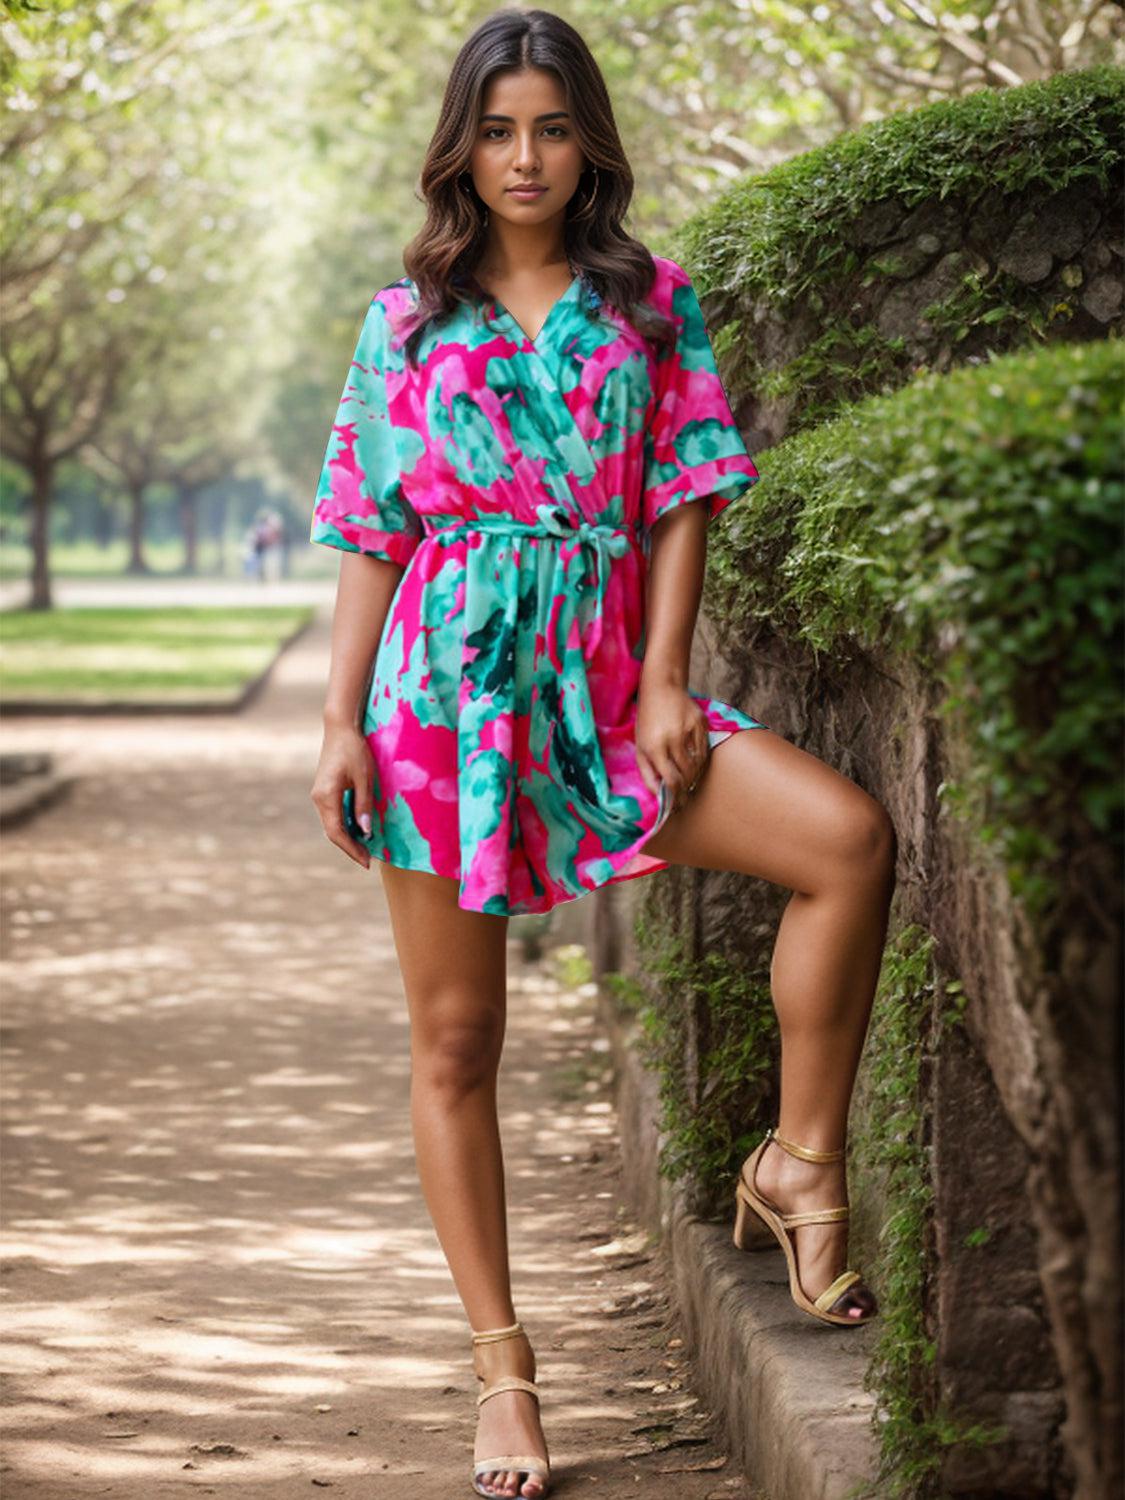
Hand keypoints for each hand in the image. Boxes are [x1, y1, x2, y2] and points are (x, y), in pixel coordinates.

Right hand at [311, 722, 374, 868]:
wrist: (339, 728)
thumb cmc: (354, 749)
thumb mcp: (365, 777)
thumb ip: (364, 804)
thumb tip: (365, 831)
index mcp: (326, 796)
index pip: (337, 832)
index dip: (352, 849)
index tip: (366, 862)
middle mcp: (318, 798)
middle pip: (332, 832)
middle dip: (350, 847)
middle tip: (368, 860)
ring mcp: (319, 795)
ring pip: (331, 824)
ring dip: (347, 838)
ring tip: (365, 848)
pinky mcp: (323, 791)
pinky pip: (333, 815)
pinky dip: (345, 826)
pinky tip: (358, 830)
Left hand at [635, 681, 708, 814]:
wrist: (661, 688)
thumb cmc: (647, 721)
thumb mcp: (640, 747)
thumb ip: (648, 773)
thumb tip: (658, 796)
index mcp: (655, 747)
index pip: (671, 780)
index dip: (676, 797)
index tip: (678, 805)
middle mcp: (673, 739)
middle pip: (687, 774)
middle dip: (686, 789)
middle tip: (685, 797)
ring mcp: (689, 730)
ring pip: (698, 764)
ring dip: (694, 776)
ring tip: (688, 780)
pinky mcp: (701, 723)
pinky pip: (705, 750)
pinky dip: (700, 759)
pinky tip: (693, 761)